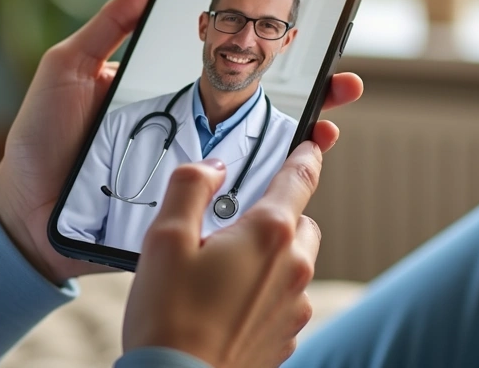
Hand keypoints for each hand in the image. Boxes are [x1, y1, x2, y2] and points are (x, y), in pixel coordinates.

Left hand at [0, 0, 362, 283]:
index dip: (268, 55)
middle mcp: (184, 132)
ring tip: (329, 128)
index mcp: (163, 93)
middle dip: (307, 97)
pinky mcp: (182, 212)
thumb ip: (109, 26)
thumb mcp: (69, 68)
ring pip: (255, 158)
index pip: (227, 69)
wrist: (22, 211)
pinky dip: (266, 194)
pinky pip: (231, 203)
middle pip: (256, 112)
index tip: (305, 36)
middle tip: (342, 83)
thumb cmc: (41, 137)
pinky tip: (292, 180)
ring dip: (301, 144)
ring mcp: (187, 173)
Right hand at [123, 142, 325, 367]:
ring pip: (295, 262)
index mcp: (268, 234)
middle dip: (276, 215)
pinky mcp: (287, 336)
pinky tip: (226, 304)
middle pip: (300, 222)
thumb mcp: (165, 237)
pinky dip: (265, 292)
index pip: (300, 178)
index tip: (313, 141)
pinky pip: (286, 299)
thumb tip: (213, 168)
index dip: (306, 154)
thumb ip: (191, 187)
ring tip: (221, 273)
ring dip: (270, 256)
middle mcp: (294, 268)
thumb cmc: (168, 315)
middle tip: (230, 228)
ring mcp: (295, 307)